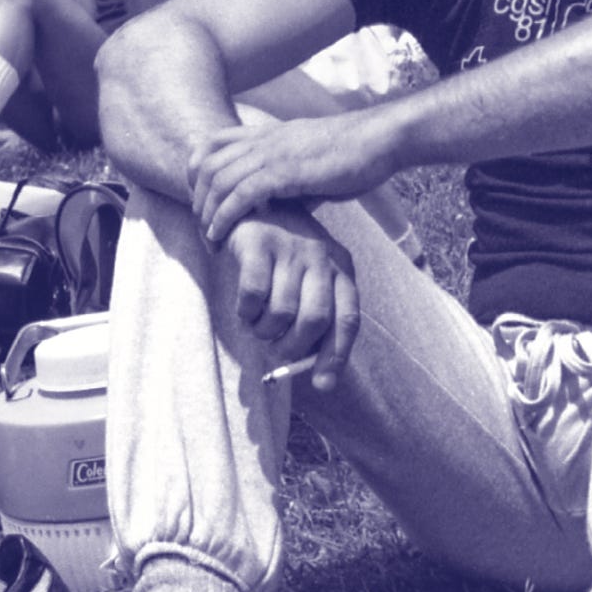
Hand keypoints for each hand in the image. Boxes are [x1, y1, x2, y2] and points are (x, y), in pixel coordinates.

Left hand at [189, 107, 401, 248]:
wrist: (379, 141)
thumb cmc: (353, 156)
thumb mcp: (311, 164)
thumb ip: (291, 182)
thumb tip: (287, 207)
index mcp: (268, 134)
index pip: (213, 142)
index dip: (197, 170)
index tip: (201, 199)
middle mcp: (263, 140)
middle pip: (207, 164)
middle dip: (197, 199)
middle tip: (202, 228)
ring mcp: (272, 153)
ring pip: (218, 180)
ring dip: (207, 212)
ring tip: (209, 238)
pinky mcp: (285, 172)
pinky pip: (241, 194)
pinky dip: (224, 216)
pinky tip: (220, 236)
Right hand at [222, 204, 358, 391]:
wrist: (248, 206)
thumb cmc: (280, 258)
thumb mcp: (307, 281)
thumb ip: (315, 319)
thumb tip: (319, 380)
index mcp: (341, 268)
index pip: (347, 319)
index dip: (335, 356)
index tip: (322, 384)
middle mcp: (321, 256)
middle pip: (315, 320)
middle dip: (292, 347)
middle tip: (275, 350)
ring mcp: (290, 247)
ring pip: (281, 311)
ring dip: (264, 332)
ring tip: (257, 328)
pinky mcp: (258, 243)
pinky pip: (253, 294)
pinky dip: (246, 313)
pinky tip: (245, 312)